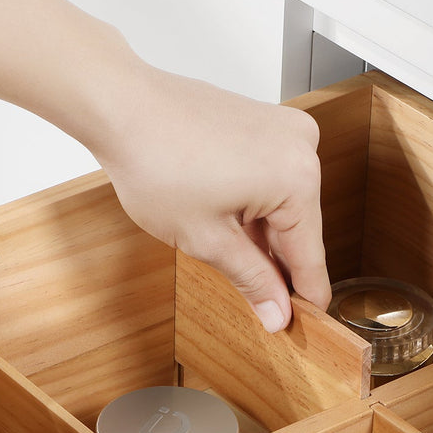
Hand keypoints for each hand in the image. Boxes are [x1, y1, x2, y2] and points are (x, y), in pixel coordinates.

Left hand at [93, 66, 330, 331]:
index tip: (305, 324)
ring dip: (262, 235)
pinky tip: (227, 223)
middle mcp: (302, 147)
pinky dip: (254, 206)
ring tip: (226, 253)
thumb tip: (276, 313)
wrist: (122, 109)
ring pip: (284, 205)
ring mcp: (284, 129)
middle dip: (278, 265)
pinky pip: (272, 178)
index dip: (304, 297)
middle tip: (261, 304)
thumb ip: (252, 280)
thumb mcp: (207, 240)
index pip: (310, 256)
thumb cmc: (156, 162)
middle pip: (300, 228)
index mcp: (297, 179)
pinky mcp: (265, 122)